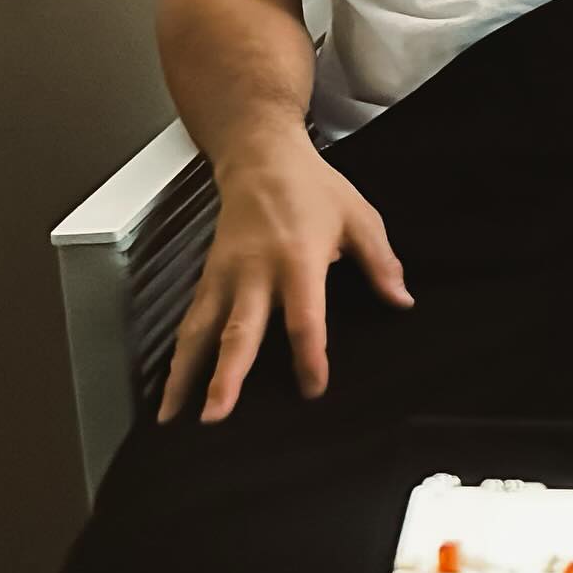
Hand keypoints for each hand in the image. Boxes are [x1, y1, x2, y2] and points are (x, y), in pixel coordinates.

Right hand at [158, 127, 412, 422]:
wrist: (261, 157)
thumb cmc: (312, 188)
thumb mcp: (358, 216)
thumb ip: (381, 261)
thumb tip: (402, 301)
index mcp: (298, 259)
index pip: (304, 317)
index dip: (309, 355)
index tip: (313, 388)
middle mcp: (256, 272)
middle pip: (240, 329)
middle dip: (227, 374)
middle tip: (217, 414)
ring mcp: (226, 275)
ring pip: (202, 329)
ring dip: (186, 373)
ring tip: (170, 415)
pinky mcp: (209, 275)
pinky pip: (191, 319)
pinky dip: (179, 353)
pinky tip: (170, 386)